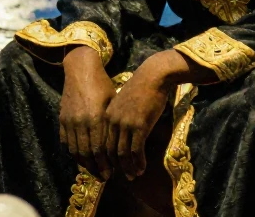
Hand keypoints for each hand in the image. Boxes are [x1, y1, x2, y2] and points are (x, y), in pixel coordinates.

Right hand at [59, 46, 115, 177]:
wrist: (81, 70)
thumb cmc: (102, 84)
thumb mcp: (113, 102)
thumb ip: (112, 123)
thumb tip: (120, 144)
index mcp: (95, 118)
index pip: (99, 149)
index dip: (105, 163)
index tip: (112, 173)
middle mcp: (81, 122)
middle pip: (86, 153)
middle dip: (95, 168)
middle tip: (103, 177)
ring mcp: (69, 121)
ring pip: (75, 150)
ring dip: (84, 164)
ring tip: (93, 171)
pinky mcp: (62, 119)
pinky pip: (66, 142)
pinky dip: (73, 153)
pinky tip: (82, 158)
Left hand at [104, 59, 176, 179]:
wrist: (152, 77)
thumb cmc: (140, 88)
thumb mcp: (123, 103)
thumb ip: (119, 118)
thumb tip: (121, 134)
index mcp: (106, 116)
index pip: (101, 143)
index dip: (105, 159)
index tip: (110, 168)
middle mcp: (112, 122)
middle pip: (109, 151)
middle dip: (115, 168)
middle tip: (122, 177)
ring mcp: (125, 124)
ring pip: (122, 154)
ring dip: (128, 168)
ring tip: (134, 176)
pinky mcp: (139, 126)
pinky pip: (136, 150)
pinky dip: (139, 162)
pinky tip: (142, 168)